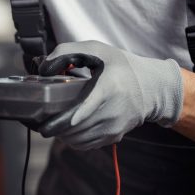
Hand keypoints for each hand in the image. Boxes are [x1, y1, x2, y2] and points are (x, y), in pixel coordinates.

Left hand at [37, 40, 182, 148]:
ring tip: (54, 123)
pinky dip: (73, 140)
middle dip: (55, 126)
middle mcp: (112, 111)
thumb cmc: (123, 66)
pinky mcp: (114, 136)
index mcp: (108, 87)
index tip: (52, 124)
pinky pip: (86, 144)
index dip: (68, 118)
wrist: (153, 87)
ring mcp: (114, 126)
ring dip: (62, 134)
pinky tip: (68, 129)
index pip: (87, 107)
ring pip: (78, 139)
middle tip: (42, 120)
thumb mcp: (97, 50)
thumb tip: (45, 66)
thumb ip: (68, 51)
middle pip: (76, 127)